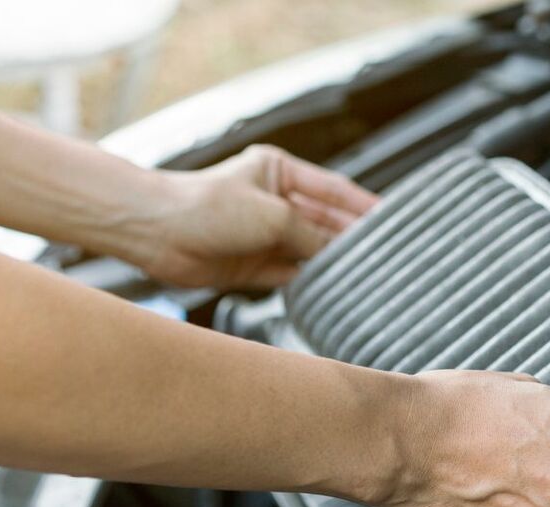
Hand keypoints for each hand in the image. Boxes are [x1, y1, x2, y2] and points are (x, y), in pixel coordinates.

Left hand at [140, 145, 377, 288]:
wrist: (156, 232)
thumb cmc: (205, 206)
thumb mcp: (273, 214)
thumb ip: (311, 234)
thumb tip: (338, 253)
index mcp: (280, 174)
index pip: (334, 190)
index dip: (364, 205)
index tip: (394, 218)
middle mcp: (275, 203)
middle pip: (326, 223)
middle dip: (354, 238)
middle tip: (389, 254)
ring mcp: (265, 236)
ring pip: (312, 251)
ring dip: (334, 263)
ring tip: (368, 275)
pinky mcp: (254, 266)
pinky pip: (292, 276)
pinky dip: (311, 283)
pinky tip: (333, 290)